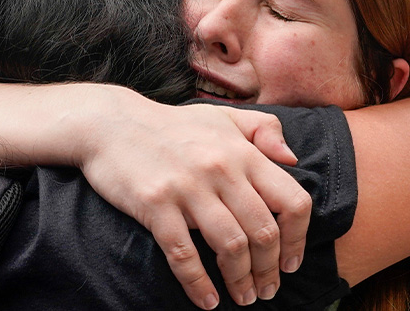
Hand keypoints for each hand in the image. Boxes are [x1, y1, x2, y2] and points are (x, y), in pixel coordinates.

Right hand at [80, 99, 307, 308]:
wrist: (111, 123)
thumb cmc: (172, 125)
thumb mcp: (224, 117)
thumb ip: (264, 130)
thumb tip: (293, 158)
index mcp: (243, 153)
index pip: (292, 201)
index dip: (298, 239)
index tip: (292, 262)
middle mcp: (221, 170)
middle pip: (263, 232)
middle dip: (269, 270)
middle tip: (267, 290)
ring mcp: (188, 188)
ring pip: (230, 246)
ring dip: (241, 281)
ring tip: (243, 298)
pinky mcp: (155, 205)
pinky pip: (183, 253)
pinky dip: (198, 283)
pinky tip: (206, 301)